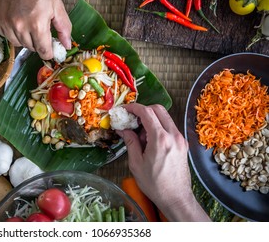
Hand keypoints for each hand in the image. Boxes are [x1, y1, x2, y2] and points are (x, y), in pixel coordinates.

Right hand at [0, 0, 71, 59]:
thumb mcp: (57, 5)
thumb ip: (63, 28)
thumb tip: (67, 45)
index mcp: (38, 25)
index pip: (44, 52)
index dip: (50, 52)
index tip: (52, 48)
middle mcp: (20, 28)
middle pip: (32, 48)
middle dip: (39, 43)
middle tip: (42, 30)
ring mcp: (7, 24)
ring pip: (19, 44)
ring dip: (26, 39)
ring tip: (30, 24)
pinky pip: (7, 36)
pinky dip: (14, 33)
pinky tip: (19, 22)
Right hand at [117, 103, 209, 220]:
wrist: (176, 197)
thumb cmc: (155, 184)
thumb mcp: (136, 163)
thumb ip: (130, 142)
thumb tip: (123, 129)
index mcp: (160, 139)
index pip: (147, 112)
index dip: (134, 108)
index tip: (124, 110)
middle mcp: (173, 135)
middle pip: (158, 109)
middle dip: (143, 110)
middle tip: (131, 119)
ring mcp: (180, 139)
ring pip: (164, 117)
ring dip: (151, 119)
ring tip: (139, 134)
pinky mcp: (182, 143)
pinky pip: (169, 127)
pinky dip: (158, 126)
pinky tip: (149, 140)